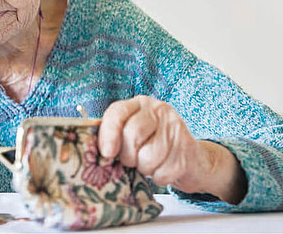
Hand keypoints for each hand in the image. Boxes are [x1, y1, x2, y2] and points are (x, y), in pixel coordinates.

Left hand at [98, 95, 246, 203]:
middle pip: (133, 134)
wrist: (193, 159)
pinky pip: (163, 172)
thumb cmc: (153, 146)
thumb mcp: (132, 134)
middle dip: (127, 155)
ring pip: (148, 156)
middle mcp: (159, 110)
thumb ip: (114, 135)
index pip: (118, 112)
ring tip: (149, 164)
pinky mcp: (187, 149)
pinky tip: (163, 169)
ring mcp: (175, 127)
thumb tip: (89, 148)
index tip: (106, 153)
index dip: (108, 133)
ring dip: (144, 168)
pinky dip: (159, 178)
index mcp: (139, 104)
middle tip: (131, 161)